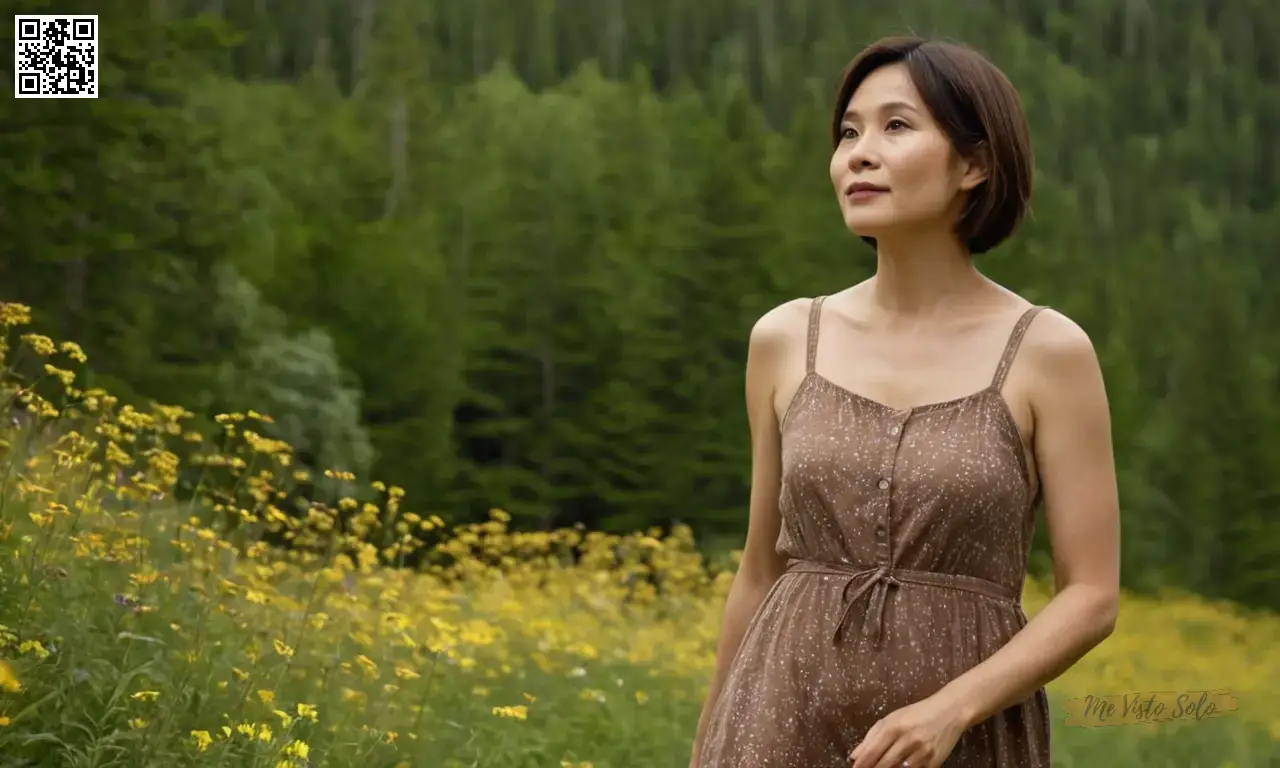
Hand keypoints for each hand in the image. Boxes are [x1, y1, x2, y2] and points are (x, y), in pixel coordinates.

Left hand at [848, 694, 968, 767]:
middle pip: (884, 765)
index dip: (862, 764)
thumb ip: (871, 737)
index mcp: (894, 727)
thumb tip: (854, 757)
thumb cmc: (917, 714)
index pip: (872, 752)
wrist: (950, 712)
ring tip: (885, 765)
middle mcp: (907, 740)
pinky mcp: (934, 762)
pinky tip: (902, 765)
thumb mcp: (892, 719)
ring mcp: (922, 753)